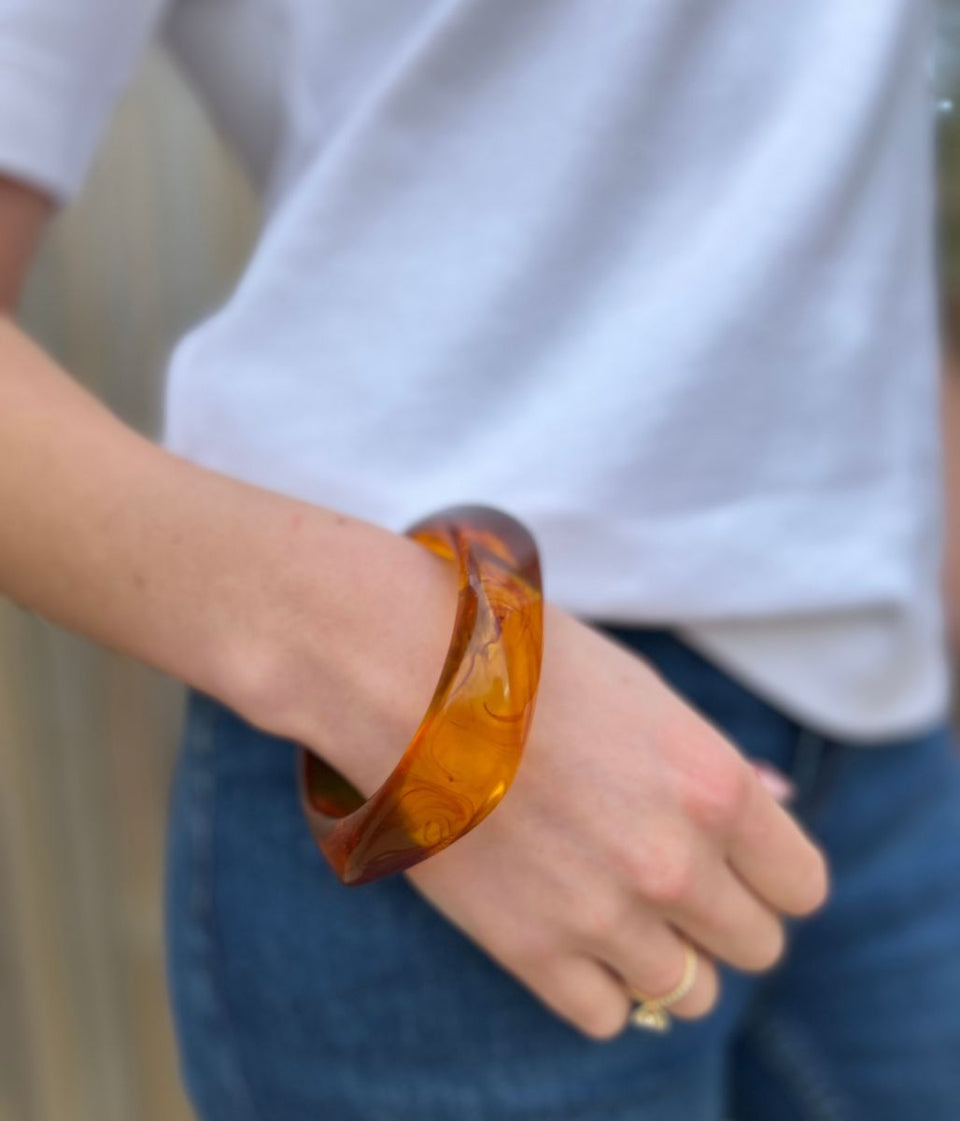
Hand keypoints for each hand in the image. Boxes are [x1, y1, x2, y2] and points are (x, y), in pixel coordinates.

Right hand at [400, 602, 828, 1039]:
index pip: (801, 886)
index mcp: (715, 790)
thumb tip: (778, 804)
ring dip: (666, 956)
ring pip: (688, 993)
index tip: (738, 865)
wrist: (408, 679)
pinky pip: (608, 1017)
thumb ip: (717, 766)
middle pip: (756, 946)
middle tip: (674, 883)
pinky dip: (601, 985)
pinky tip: (573, 933)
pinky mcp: (531, 953)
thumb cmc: (531, 668)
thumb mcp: (646, 699)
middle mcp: (675, 866)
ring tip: (619, 907)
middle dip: (723, 918)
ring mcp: (604, 918)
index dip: (771, 876)